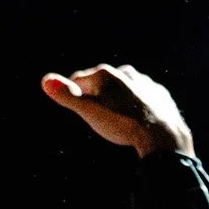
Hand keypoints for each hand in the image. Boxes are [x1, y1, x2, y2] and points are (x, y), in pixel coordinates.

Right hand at [41, 64, 194, 156]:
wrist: (162, 136)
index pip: (78, 81)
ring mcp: (144, 82)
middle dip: (96, 97)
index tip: (80, 111)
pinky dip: (136, 105)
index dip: (74, 97)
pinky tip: (136, 119)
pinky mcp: (159, 93)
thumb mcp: (90, 113)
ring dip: (116, 99)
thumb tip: (45, 80)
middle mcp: (125, 72)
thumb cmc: (122, 125)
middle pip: (100, 84)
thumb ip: (68, 96)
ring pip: (122, 88)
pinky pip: (141, 96)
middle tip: (99, 117)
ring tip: (117, 119)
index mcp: (104, 75)